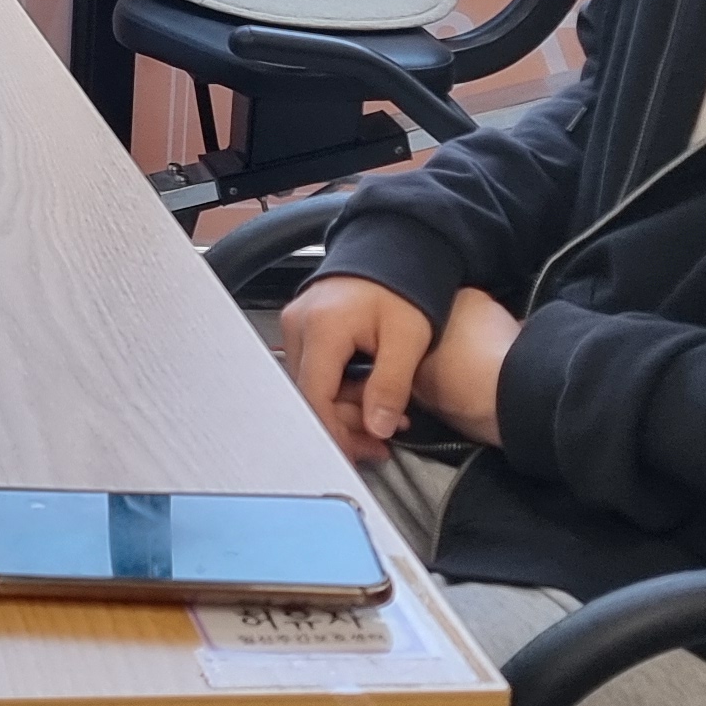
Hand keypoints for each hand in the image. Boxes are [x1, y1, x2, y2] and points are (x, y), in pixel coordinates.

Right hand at [280, 273, 519, 460]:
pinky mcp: (303, 327)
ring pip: (310, 386)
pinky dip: (336, 391)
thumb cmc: (404, 286)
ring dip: (340, 409)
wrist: (396, 251)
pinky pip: (313, 371)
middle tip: (377, 445)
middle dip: (342, 425)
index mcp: (323, 328)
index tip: (356, 454)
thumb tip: (378, 428)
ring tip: (380, 422)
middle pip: (309, 395)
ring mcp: (297, 324)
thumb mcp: (408, 339)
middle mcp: (299, 325)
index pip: (315, 397)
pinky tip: (364, 398)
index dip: (334, 433)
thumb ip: (391, 386)